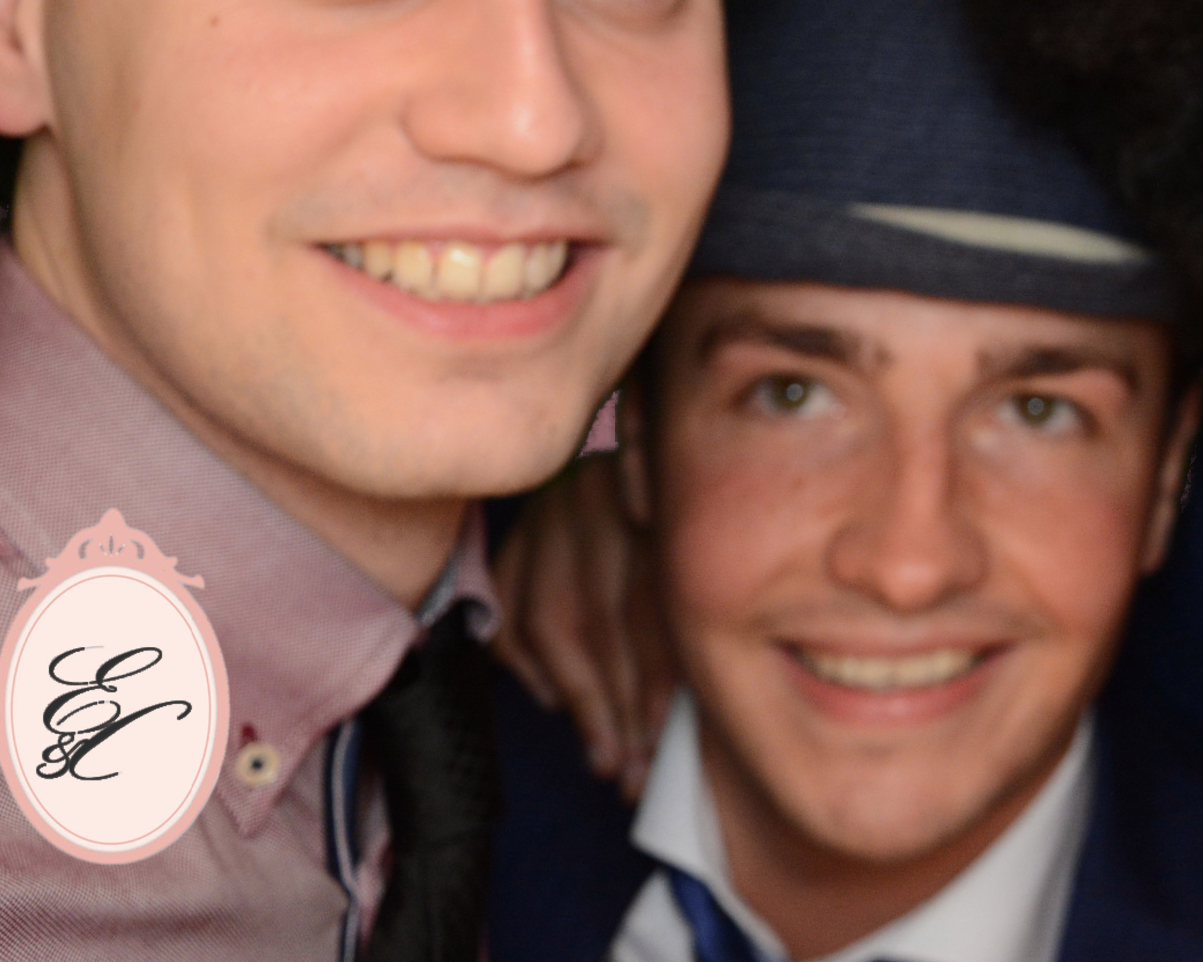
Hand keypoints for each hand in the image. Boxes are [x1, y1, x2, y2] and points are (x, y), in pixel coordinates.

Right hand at [489, 453, 672, 798]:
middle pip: (598, 619)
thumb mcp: (697, 542)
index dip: (651, 686)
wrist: (627, 428)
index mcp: (657, 498)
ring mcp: (547, 515)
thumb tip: (683, 708)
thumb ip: (689, 611)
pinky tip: (555, 700)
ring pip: (545, 620)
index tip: (654, 751)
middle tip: (626, 773)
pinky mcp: (512, 533)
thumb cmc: (682, 511)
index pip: (648, 606)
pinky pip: (505, 611)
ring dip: (574, 698)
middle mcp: (596, 499)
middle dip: (613, 709)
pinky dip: (526, 664)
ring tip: (601, 754)